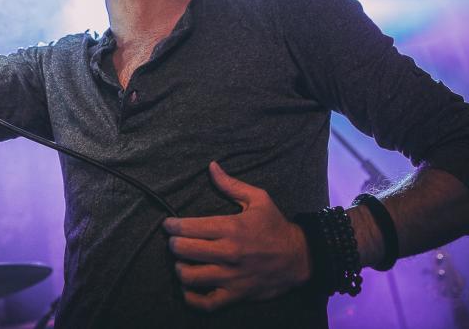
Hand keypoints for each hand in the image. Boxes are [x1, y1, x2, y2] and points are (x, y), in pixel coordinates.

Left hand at [162, 161, 310, 310]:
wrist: (300, 258)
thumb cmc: (276, 226)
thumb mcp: (258, 199)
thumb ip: (231, 184)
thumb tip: (211, 166)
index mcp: (231, 227)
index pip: (190, 227)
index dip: (172, 225)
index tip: (168, 225)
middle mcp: (228, 252)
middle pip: (184, 250)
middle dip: (174, 244)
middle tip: (175, 241)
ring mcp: (231, 276)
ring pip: (189, 276)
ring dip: (179, 268)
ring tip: (182, 262)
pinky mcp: (236, 295)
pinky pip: (205, 303)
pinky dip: (191, 297)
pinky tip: (188, 287)